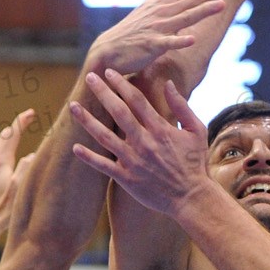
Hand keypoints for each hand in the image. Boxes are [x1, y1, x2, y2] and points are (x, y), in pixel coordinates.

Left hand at [0, 109, 34, 230]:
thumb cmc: (4, 209)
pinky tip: (12, 158)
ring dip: (11, 137)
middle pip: (3, 138)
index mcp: (1, 163)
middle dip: (16, 126)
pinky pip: (0, 158)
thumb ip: (26, 169)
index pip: (11, 135)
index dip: (21, 122)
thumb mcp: (19, 188)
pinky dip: (8, 150)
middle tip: (28, 117)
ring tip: (21, 133)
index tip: (31, 113)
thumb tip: (33, 154)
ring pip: (0, 148)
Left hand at [69, 71, 211, 215]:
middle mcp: (144, 142)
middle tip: (89, 78)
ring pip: (104, 137)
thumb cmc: (194, 163)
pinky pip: (103, 166)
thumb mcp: (196, 131)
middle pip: (118, 112)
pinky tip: (75, 147)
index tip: (109, 72)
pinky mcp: (126, 178)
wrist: (191, 197)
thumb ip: (182, 107)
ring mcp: (133, 161)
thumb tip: (169, 84)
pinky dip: (88, 157)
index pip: (136, 100)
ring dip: (87, 120)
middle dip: (102, 92)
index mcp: (160, 129)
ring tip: (73, 106)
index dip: (121, 84)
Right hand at [85, 0, 243, 77]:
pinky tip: (192, 39)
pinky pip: (167, 43)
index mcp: (167, 3)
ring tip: (221, 4)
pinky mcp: (150, 45)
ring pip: (184, 18)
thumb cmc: (131, 29)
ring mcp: (158, 28)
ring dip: (202, 11)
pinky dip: (178, 40)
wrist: (109, 50)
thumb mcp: (146, 5)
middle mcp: (164, 12)